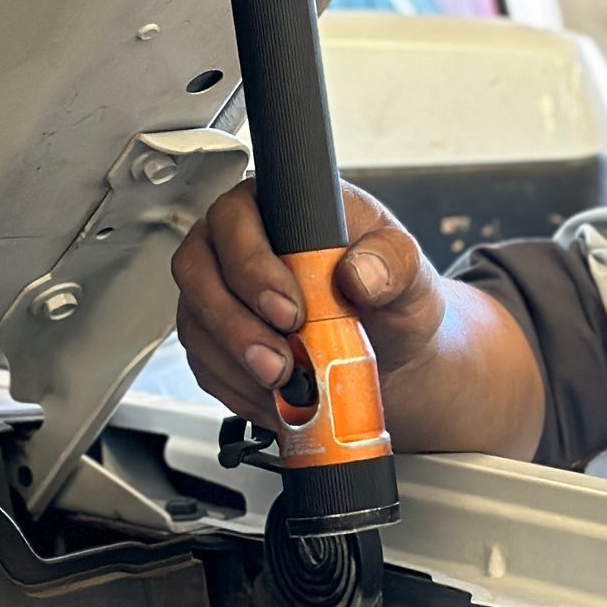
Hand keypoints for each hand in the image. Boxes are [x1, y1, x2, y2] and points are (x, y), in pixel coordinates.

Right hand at [171, 181, 443, 424]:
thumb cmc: (392, 296)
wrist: (393, 351)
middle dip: (236, 324)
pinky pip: (206, 364)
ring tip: (284, 384)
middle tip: (281, 360)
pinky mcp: (217, 339)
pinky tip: (275, 398)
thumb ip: (392, 262)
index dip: (252, 264)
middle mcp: (238, 244)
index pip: (236, 218)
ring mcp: (222, 292)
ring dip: (235, 362)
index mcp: (280, 208)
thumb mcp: (409, 272)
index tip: (290, 311)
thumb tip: (359, 272)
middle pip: (198, 272)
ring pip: (196, 323)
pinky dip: (238, 387)